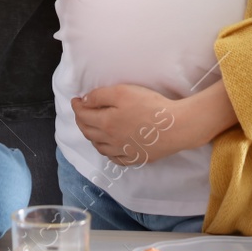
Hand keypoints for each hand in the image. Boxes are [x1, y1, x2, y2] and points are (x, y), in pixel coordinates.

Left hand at [71, 83, 186, 165]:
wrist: (176, 126)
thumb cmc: (150, 106)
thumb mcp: (122, 92)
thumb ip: (100, 96)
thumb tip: (84, 102)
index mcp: (105, 123)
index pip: (83, 116)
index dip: (77, 106)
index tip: (75, 100)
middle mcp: (111, 140)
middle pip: (88, 132)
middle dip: (81, 121)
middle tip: (81, 112)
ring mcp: (123, 151)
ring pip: (100, 147)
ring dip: (92, 137)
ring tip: (92, 129)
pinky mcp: (136, 158)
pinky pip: (115, 159)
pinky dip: (108, 153)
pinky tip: (110, 148)